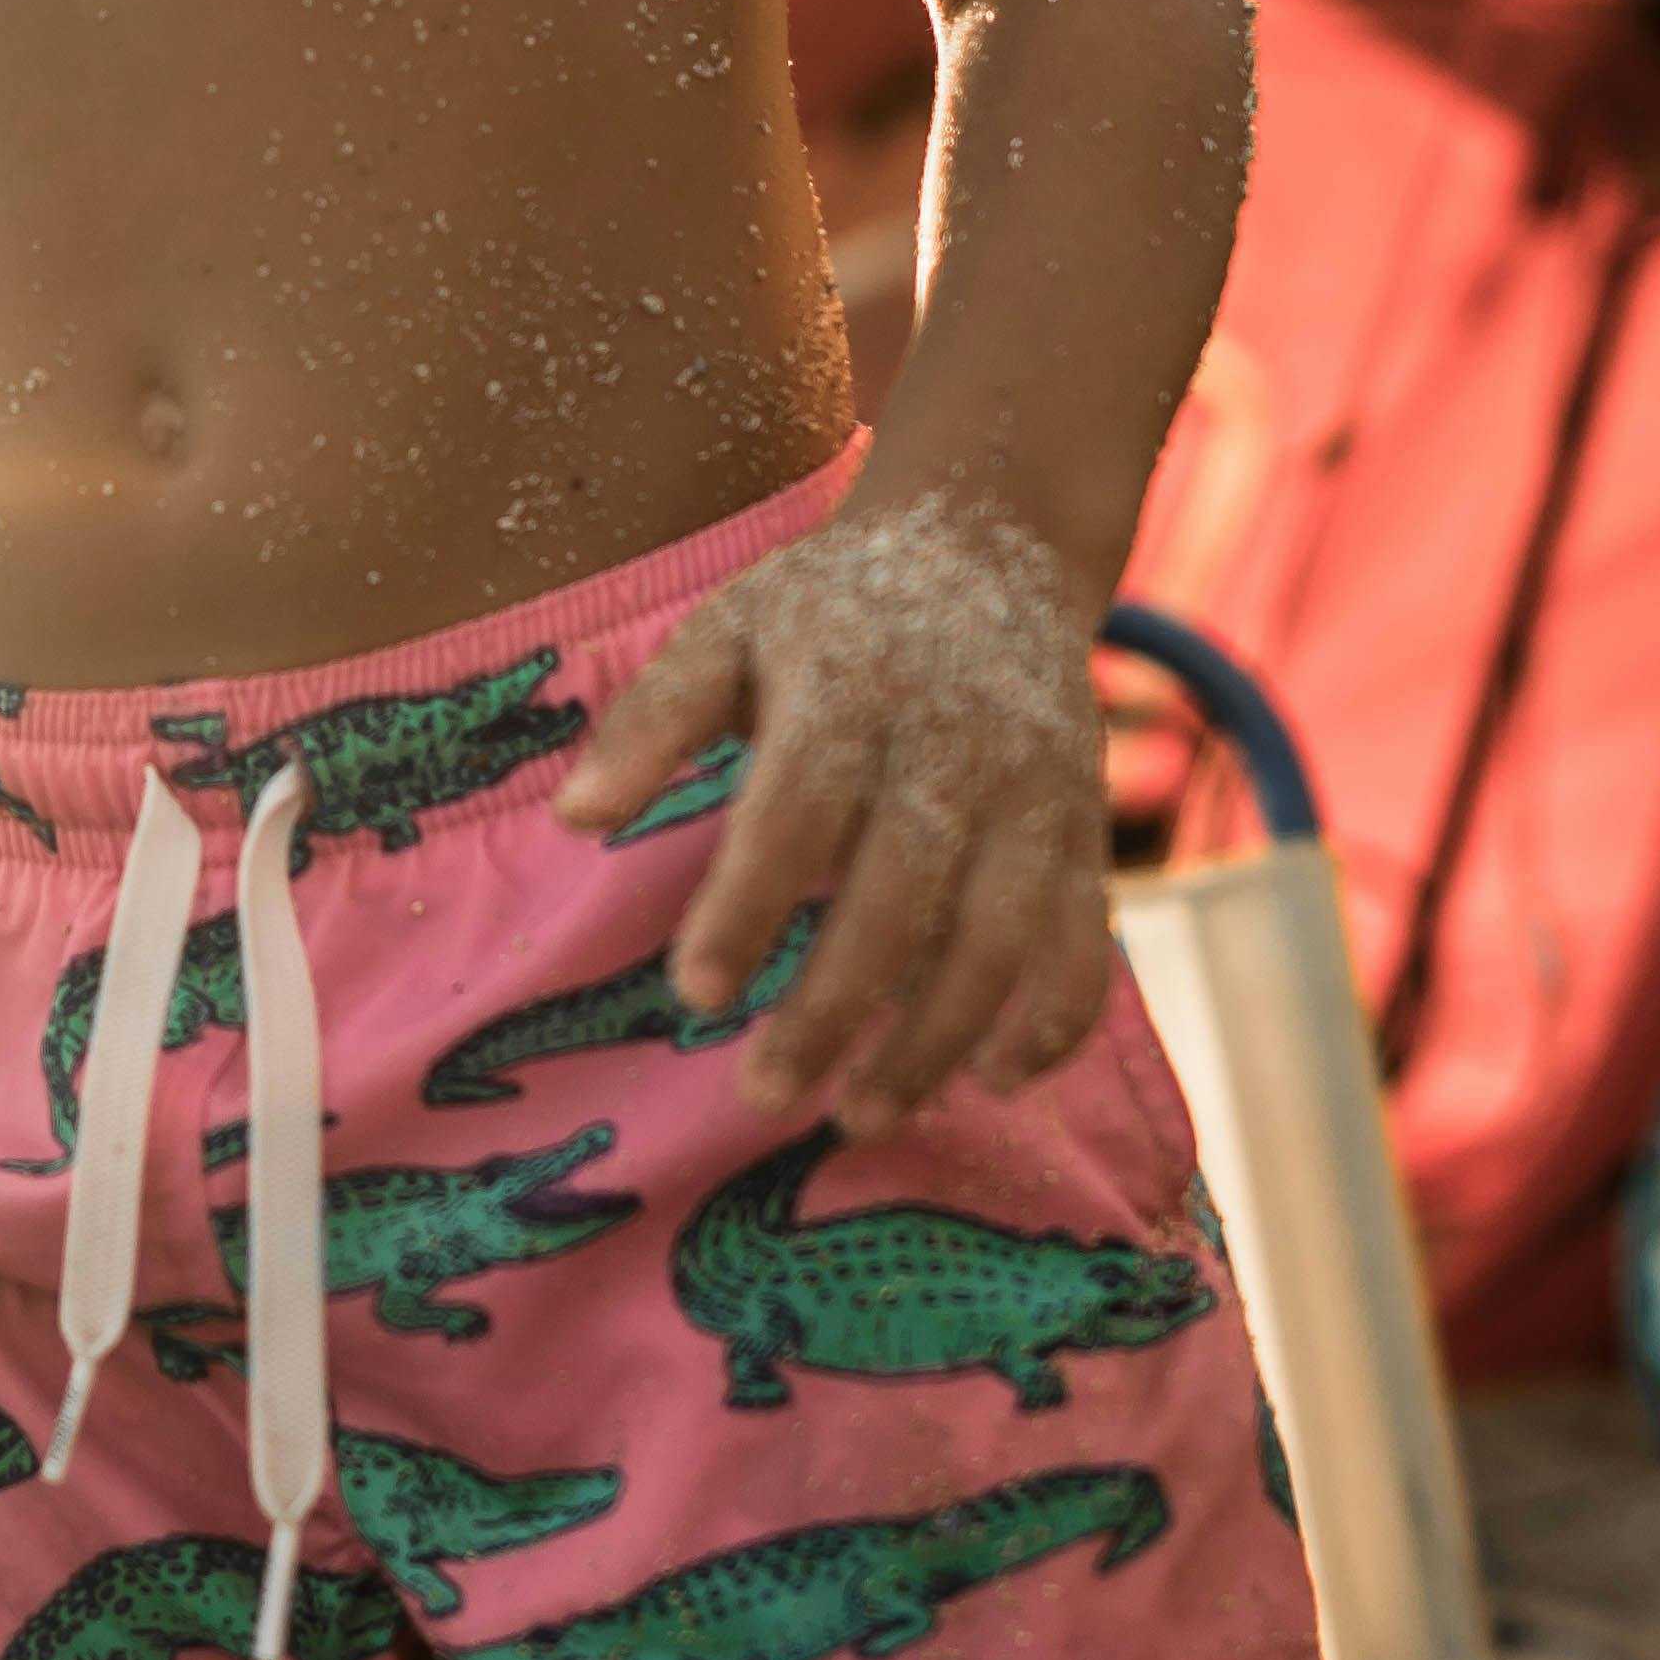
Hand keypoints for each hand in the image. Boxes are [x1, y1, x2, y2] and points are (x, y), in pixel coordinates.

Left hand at [557, 489, 1105, 1131]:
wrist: (995, 543)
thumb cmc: (832, 607)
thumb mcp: (729, 627)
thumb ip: (652, 718)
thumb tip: (574, 817)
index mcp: (854, 688)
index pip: (799, 811)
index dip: (749, 904)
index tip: (693, 992)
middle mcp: (956, 744)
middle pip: (903, 894)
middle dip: (836, 1006)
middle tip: (764, 1096)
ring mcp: (1035, 791)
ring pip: (1001, 936)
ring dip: (938, 1038)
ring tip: (861, 1117)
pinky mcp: (1084, 827)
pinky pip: (1085, 935)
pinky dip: (1057, 1017)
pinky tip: (998, 1082)